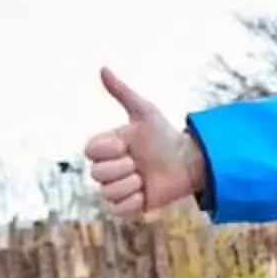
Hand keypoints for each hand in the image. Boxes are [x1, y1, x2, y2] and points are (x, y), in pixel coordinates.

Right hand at [83, 68, 205, 217]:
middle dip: (124, 167)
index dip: (109, 149)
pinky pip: (118, 209)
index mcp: (106, 147)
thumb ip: (122, 92)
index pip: (89, 152)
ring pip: (107, 192)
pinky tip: (146, 193)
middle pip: (97, 174)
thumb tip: (103, 68)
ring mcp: (117, 188)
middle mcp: (108, 168)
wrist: (187, 161)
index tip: (128, 144)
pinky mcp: (128, 207)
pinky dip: (134, 202)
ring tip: (145, 177)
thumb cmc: (165, 135)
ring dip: (131, 184)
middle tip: (140, 162)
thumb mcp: (144, 112)